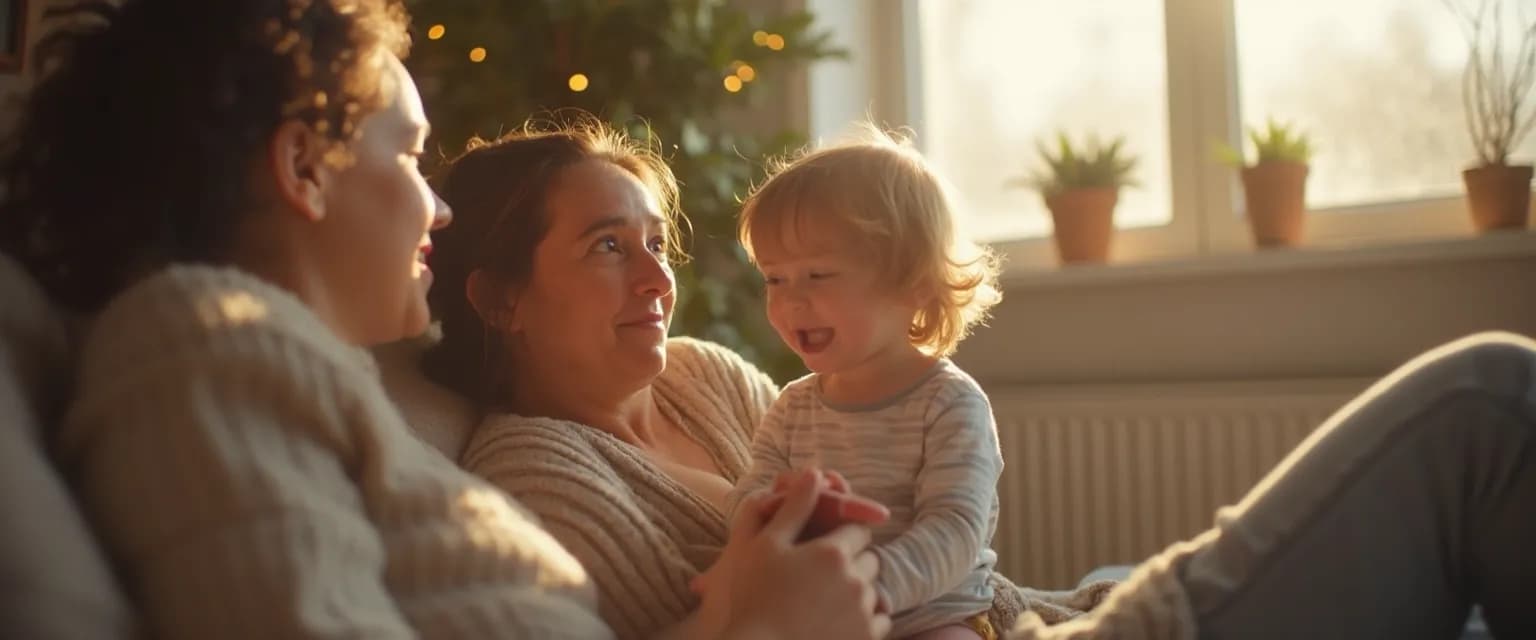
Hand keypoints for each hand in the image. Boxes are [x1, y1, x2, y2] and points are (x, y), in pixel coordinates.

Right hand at [694, 472, 890, 639]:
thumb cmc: (754, 596)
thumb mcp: (765, 545)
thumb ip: (795, 507)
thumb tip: (815, 472)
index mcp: (834, 552)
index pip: (858, 531)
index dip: (842, 537)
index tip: (822, 550)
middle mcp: (856, 580)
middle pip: (870, 560)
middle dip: (853, 563)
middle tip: (822, 577)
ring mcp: (863, 612)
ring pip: (874, 591)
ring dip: (858, 591)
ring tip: (826, 602)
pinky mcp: (866, 638)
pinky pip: (881, 621)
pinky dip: (866, 619)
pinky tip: (838, 621)